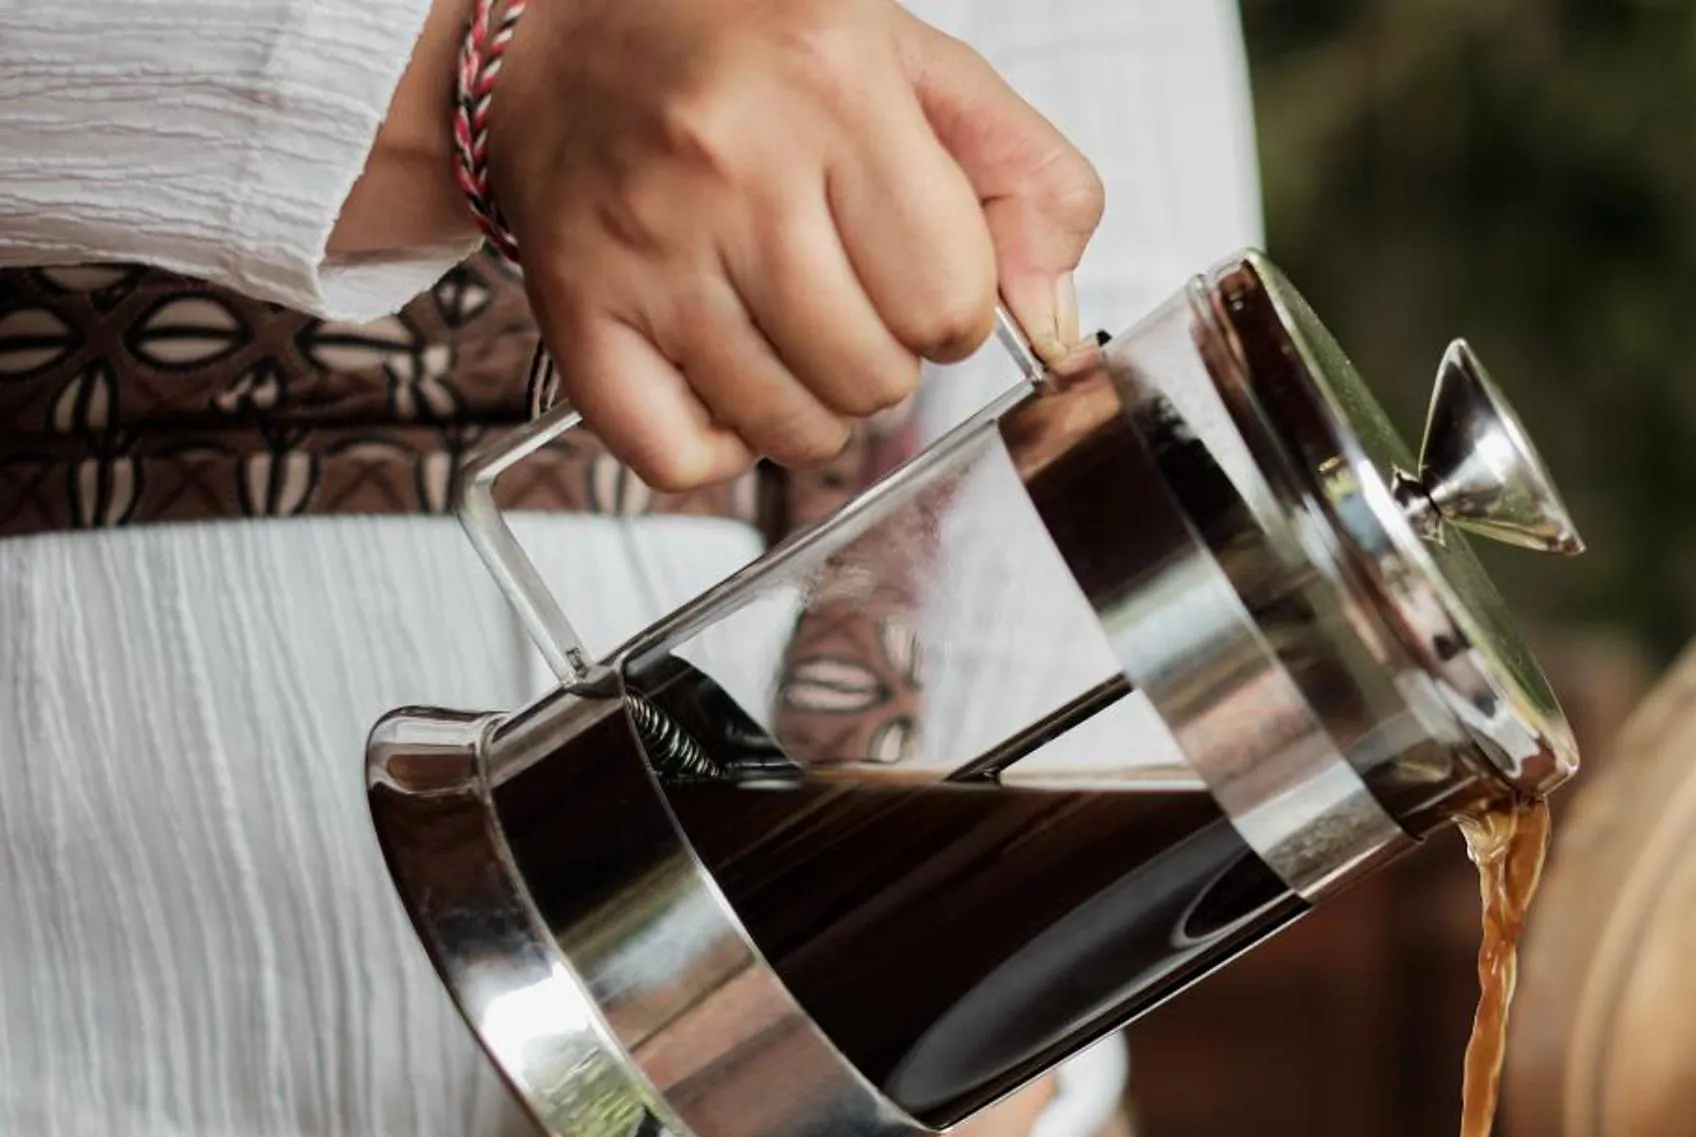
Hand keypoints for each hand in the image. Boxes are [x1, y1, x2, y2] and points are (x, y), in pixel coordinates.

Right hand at [340, 0, 1102, 490]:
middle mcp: (729, 163)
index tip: (921, 274)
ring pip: (791, 431)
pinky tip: (723, 381)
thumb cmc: (748, 53)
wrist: (560, 33)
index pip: (951, 300)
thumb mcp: (917, 69)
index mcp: (830, 87)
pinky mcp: (578, 306)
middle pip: (875, 378)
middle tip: (847, 294)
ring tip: (789, 328)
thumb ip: (1026, 183)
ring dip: (813, 407)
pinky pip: (678, 458)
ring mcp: (646, 244)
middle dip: (887, 357)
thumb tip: (1056, 325)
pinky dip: (716, 449)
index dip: (955, 309)